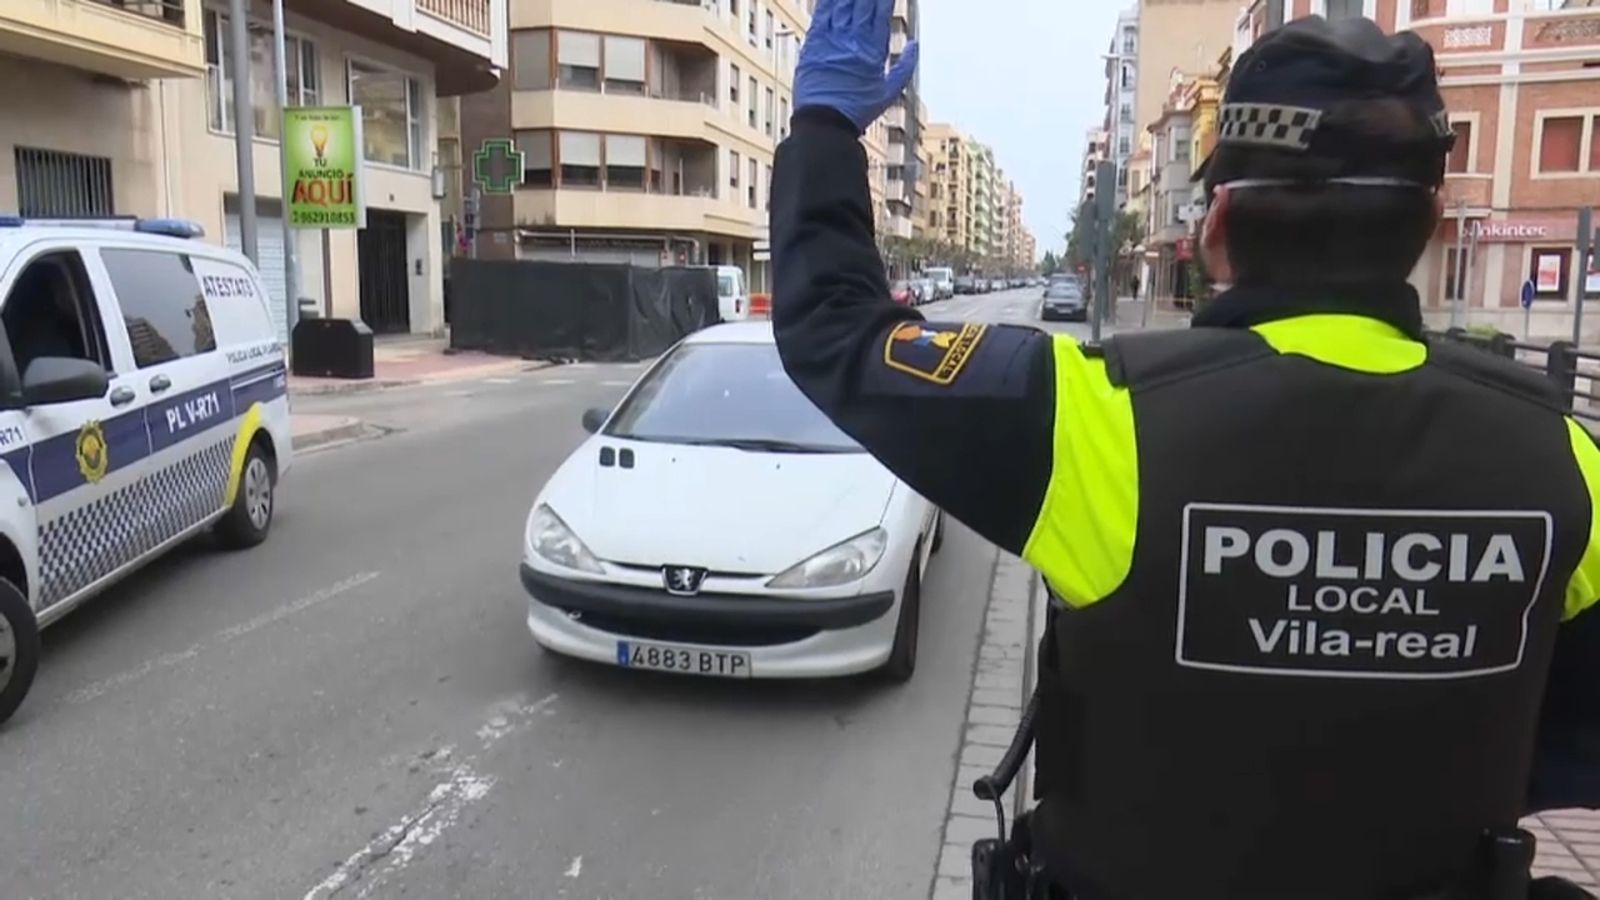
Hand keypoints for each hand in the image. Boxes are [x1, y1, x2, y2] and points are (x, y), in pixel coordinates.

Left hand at [794, 0, 919, 134]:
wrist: (824, 123)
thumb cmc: (856, 111)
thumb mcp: (888, 93)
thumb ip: (905, 67)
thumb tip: (915, 44)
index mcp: (873, 49)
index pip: (881, 11)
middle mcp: (853, 40)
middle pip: (862, 3)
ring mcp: (832, 39)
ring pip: (842, 4)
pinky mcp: (813, 43)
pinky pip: (822, 13)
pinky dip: (828, 1)